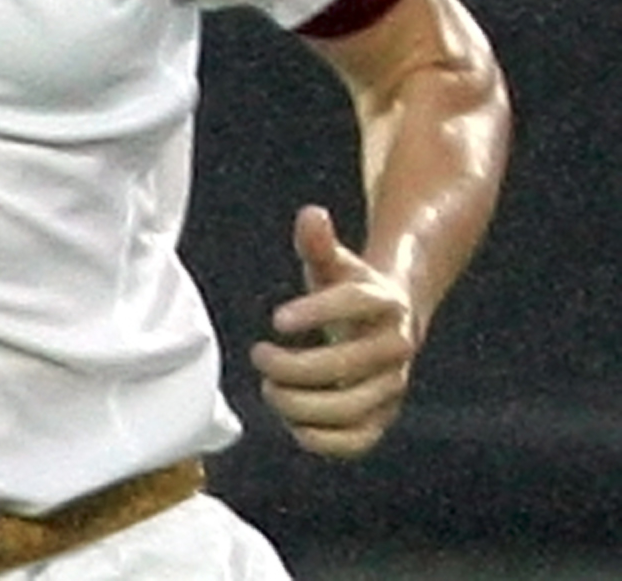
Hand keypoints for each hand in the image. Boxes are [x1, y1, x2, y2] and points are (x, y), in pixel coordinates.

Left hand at [250, 204, 418, 457]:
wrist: (391, 323)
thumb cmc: (349, 289)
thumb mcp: (333, 263)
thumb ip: (317, 243)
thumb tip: (312, 215)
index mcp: (384, 302)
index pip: (353, 304)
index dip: (315, 311)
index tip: (274, 319)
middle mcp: (396, 347)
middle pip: (345, 365)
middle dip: (292, 366)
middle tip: (259, 356)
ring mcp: (392, 386)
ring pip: (350, 407)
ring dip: (300, 404)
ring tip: (270, 389)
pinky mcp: (383, 418)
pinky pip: (359, 440)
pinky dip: (323, 440)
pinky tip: (292, 423)